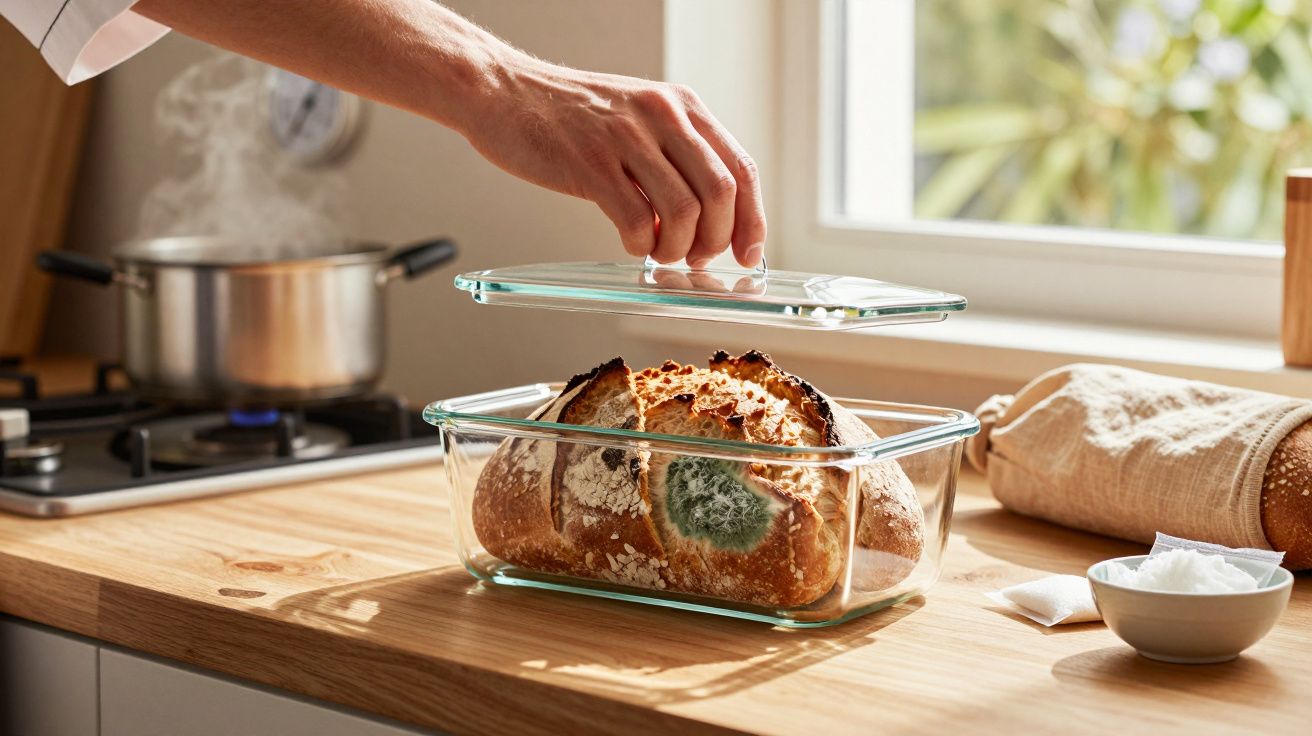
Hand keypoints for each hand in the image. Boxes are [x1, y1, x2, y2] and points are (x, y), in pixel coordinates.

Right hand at [458, 53, 766, 267]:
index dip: (752, 220)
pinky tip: (628, 239)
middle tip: (694, 258)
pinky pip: (638, 220)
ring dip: (675, 248)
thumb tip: (708, 219)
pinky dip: (640, 244)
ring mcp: (627, 138)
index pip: (740, 168)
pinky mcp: (591, 163)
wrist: (503, 92)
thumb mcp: (638, 119)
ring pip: (684, 212)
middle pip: (721, 193)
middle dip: (715, 240)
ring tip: (657, 251)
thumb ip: (674, 158)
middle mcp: (662, 115)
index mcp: (681, 106)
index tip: (748, 254)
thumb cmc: (568, 115)